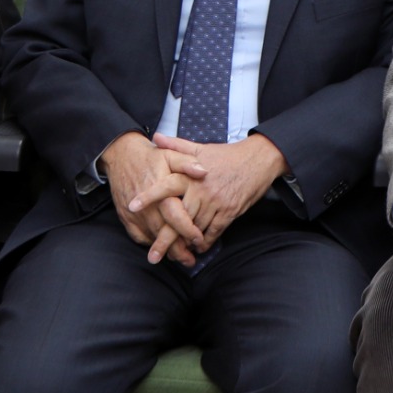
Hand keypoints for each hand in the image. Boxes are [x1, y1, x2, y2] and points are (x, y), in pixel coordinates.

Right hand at [102, 131, 207, 265]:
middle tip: (191, 261)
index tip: (199, 240)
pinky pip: (138, 236)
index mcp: (160, 191)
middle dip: (178, 249)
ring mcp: (133, 213)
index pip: (175, 216)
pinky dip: (150, 243)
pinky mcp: (125, 217)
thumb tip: (204, 172)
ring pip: (152, 238)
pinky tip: (161, 249)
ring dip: (166, 250)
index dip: (188, 230)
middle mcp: (146, 206)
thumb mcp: (171, 155)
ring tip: (181, 259)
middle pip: (164, 233)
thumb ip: (187, 163)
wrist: (121, 156)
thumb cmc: (150, 156)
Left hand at [152, 132, 284, 244]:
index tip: (132, 206)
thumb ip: (176, 146)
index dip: (149, 196)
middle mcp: (202, 190)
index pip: (166, 185)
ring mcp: (216, 202)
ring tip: (174, 256)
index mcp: (192, 175)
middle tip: (153, 256)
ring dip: (184, 244)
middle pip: (178, 218)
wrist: (259, 159)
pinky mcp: (230, 212)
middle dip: (164, 239)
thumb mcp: (201, 148)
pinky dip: (205, 242)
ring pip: (195, 229)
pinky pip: (214, 232)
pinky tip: (197, 248)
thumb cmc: (227, 155)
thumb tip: (155, 137)